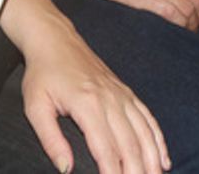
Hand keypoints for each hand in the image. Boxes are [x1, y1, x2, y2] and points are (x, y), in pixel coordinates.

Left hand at [2, 0, 169, 173]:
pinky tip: (163, 159)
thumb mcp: (36, 106)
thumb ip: (50, 139)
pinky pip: (148, 117)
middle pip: (130, 145)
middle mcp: (110, 99)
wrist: (55, 39)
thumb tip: (65, 168)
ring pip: (144, 133)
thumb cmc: (43, 73)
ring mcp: (121, 94)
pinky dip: (158, 140)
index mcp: (87, 104)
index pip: (106, 149)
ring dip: (152, 161)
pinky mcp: (125, 91)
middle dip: (137, 172)